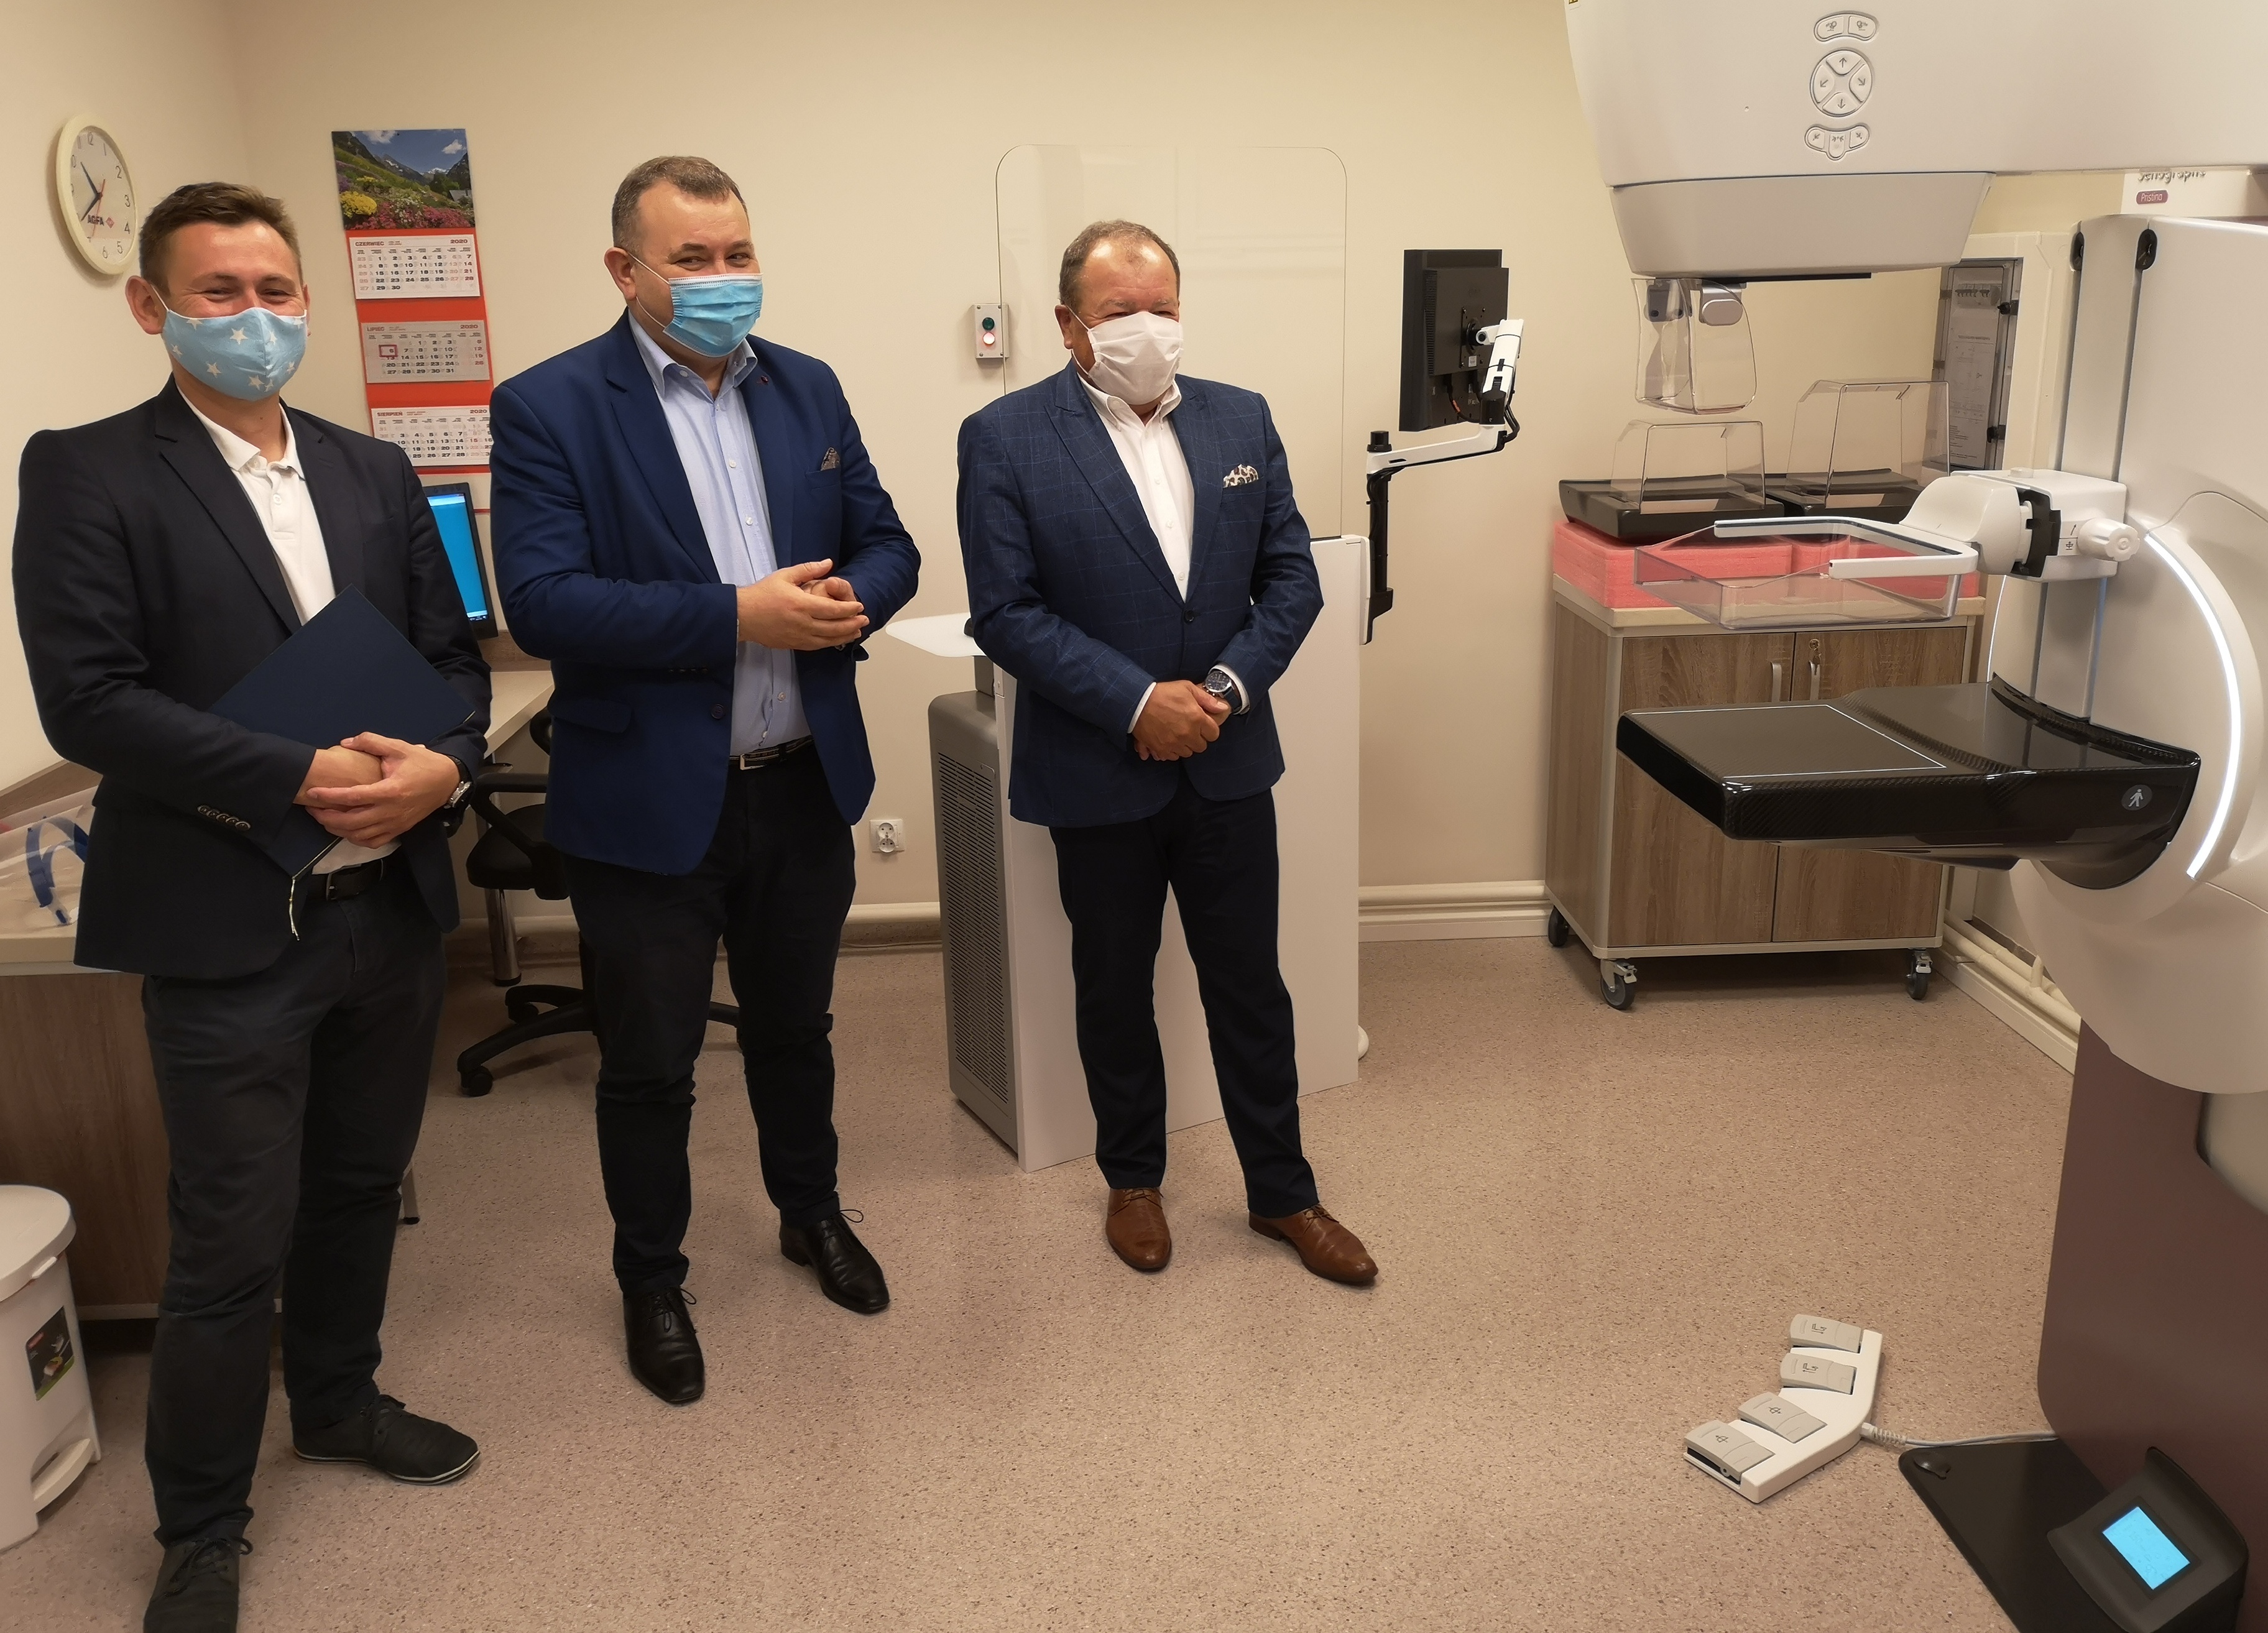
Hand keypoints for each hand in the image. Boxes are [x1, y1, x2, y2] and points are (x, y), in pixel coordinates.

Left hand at [300, 733, 463, 846]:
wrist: (447, 781)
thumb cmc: (422, 763)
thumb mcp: (398, 747)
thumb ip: (371, 742)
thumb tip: (345, 743)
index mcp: (390, 790)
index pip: (352, 797)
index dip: (329, 796)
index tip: (311, 793)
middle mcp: (391, 811)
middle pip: (351, 822)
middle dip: (327, 817)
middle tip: (312, 808)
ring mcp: (395, 824)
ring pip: (359, 835)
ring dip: (338, 830)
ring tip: (324, 818)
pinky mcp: (399, 830)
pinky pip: (373, 842)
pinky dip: (356, 838)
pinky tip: (346, 830)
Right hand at [736, 559, 868, 649]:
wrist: (742, 616)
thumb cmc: (762, 594)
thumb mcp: (785, 575)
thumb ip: (808, 570)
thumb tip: (829, 563)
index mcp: (801, 604)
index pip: (833, 610)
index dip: (849, 609)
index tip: (859, 606)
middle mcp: (802, 623)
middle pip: (835, 627)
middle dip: (853, 624)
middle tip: (865, 620)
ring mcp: (798, 636)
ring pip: (828, 640)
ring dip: (845, 636)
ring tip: (857, 632)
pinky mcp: (793, 644)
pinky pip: (817, 646)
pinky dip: (830, 643)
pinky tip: (837, 640)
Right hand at [1132, 681, 1231, 760]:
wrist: (1137, 702)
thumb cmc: (1162, 693)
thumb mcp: (1187, 688)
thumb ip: (1207, 699)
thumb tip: (1222, 707)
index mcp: (1197, 718)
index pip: (1214, 734)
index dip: (1209, 729)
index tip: (1203, 725)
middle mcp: (1188, 734)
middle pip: (1201, 746)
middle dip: (1198, 738)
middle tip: (1190, 729)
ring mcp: (1174, 743)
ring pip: (1188, 752)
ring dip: (1185, 745)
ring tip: (1178, 734)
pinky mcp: (1162, 749)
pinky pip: (1173, 757)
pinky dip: (1172, 750)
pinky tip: (1169, 740)